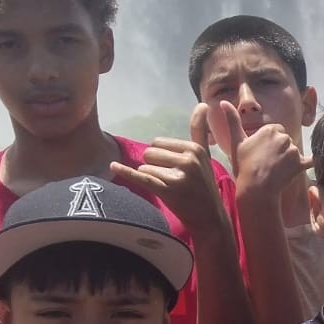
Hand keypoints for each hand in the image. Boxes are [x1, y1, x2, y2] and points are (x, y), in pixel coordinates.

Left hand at [109, 106, 231, 234]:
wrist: (210, 219)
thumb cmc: (204, 187)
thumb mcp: (205, 157)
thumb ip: (200, 130)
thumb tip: (202, 104)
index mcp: (195, 148)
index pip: (159, 143)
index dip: (161, 157)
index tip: (176, 170)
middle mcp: (188, 159)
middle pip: (150, 153)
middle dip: (154, 167)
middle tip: (172, 181)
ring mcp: (178, 175)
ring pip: (145, 168)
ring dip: (152, 179)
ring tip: (170, 190)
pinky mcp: (168, 191)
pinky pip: (141, 177)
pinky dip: (126, 172)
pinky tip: (113, 166)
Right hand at [217, 101, 312, 199]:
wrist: (255, 189)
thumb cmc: (243, 166)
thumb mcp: (236, 141)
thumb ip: (232, 120)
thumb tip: (223, 102)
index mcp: (270, 129)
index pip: (276, 132)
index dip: (269, 143)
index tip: (261, 153)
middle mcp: (284, 137)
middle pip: (286, 141)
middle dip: (280, 150)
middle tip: (268, 163)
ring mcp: (294, 150)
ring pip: (294, 152)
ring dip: (289, 159)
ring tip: (276, 171)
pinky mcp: (301, 164)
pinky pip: (311, 160)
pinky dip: (309, 163)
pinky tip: (304, 167)